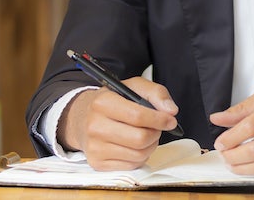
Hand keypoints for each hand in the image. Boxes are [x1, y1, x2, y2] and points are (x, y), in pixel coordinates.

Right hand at [58, 77, 179, 170]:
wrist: (82, 118)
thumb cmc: (113, 101)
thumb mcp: (133, 87)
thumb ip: (156, 93)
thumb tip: (171, 111)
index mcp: (103, 102)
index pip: (138, 116)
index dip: (159, 119)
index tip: (170, 120)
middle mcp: (95, 126)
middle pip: (140, 138)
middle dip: (155, 133)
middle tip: (157, 127)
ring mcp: (94, 147)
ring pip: (138, 155)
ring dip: (150, 145)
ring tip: (146, 135)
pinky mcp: (97, 163)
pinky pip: (131, 165)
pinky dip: (140, 156)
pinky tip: (135, 145)